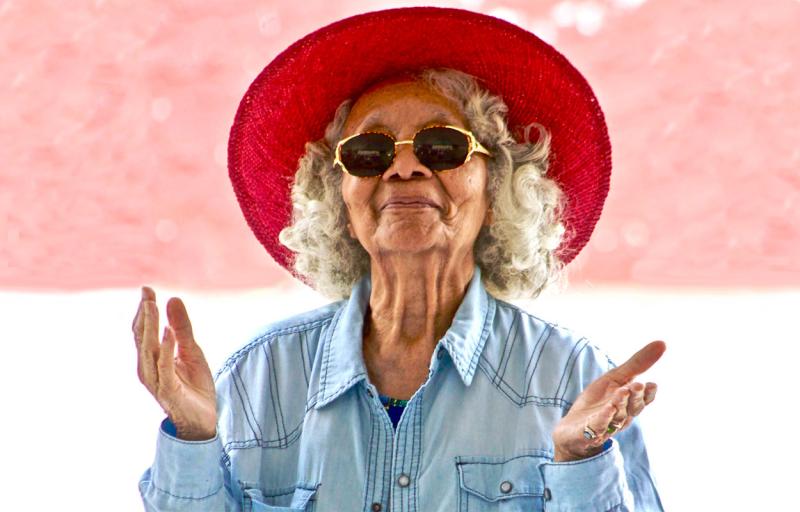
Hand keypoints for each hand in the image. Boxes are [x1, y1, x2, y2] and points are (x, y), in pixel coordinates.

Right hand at [132, 286, 216, 439]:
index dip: (144, 310)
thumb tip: (172, 299)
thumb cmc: (194, 386)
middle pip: (141, 337)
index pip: (142, 330)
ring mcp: (157, 381)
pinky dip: (167, 350)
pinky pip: (165, 368)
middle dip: (143, 314)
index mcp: (151, 358)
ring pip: (148, 350)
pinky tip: (169, 333)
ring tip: (152, 306)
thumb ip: (182, 327)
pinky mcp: (169, 391)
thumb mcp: (192, 351)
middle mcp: (148, 369)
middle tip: (147, 293)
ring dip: (149, 327)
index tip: (147, 289)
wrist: (204, 419)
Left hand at [552, 341, 665, 461]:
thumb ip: (638, 364)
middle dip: (635, 396)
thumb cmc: (599, 401)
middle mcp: (621, 416)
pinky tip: (607, 408)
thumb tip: (663, 343)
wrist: (573, 428)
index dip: (648, 394)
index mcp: (629, 403)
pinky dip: (603, 418)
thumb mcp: (616, 378)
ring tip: (622, 391)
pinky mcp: (588, 432)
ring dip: (620, 403)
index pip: (643, 400)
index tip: (653, 384)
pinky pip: (598, 425)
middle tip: (638, 384)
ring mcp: (606, 425)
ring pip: (616, 416)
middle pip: (632, 407)